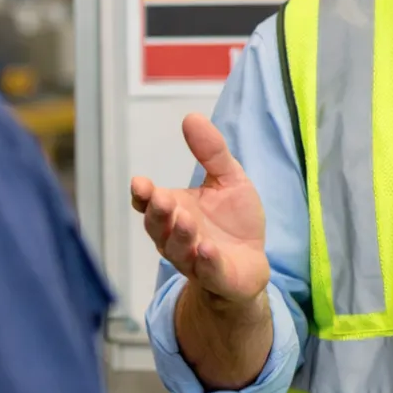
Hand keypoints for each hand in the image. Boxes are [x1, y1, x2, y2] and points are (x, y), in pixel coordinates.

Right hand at [130, 113, 270, 304]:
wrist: (252, 262)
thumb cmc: (233, 220)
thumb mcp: (228, 178)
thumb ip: (211, 151)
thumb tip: (191, 116)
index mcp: (174, 210)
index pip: (149, 203)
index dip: (142, 195)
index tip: (140, 183)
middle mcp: (176, 236)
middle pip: (158, 226)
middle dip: (158, 213)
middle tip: (161, 198)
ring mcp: (194, 259)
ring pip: (179, 249)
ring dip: (180, 235)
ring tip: (185, 219)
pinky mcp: (216, 276)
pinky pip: (207, 271)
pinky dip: (206, 261)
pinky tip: (207, 250)